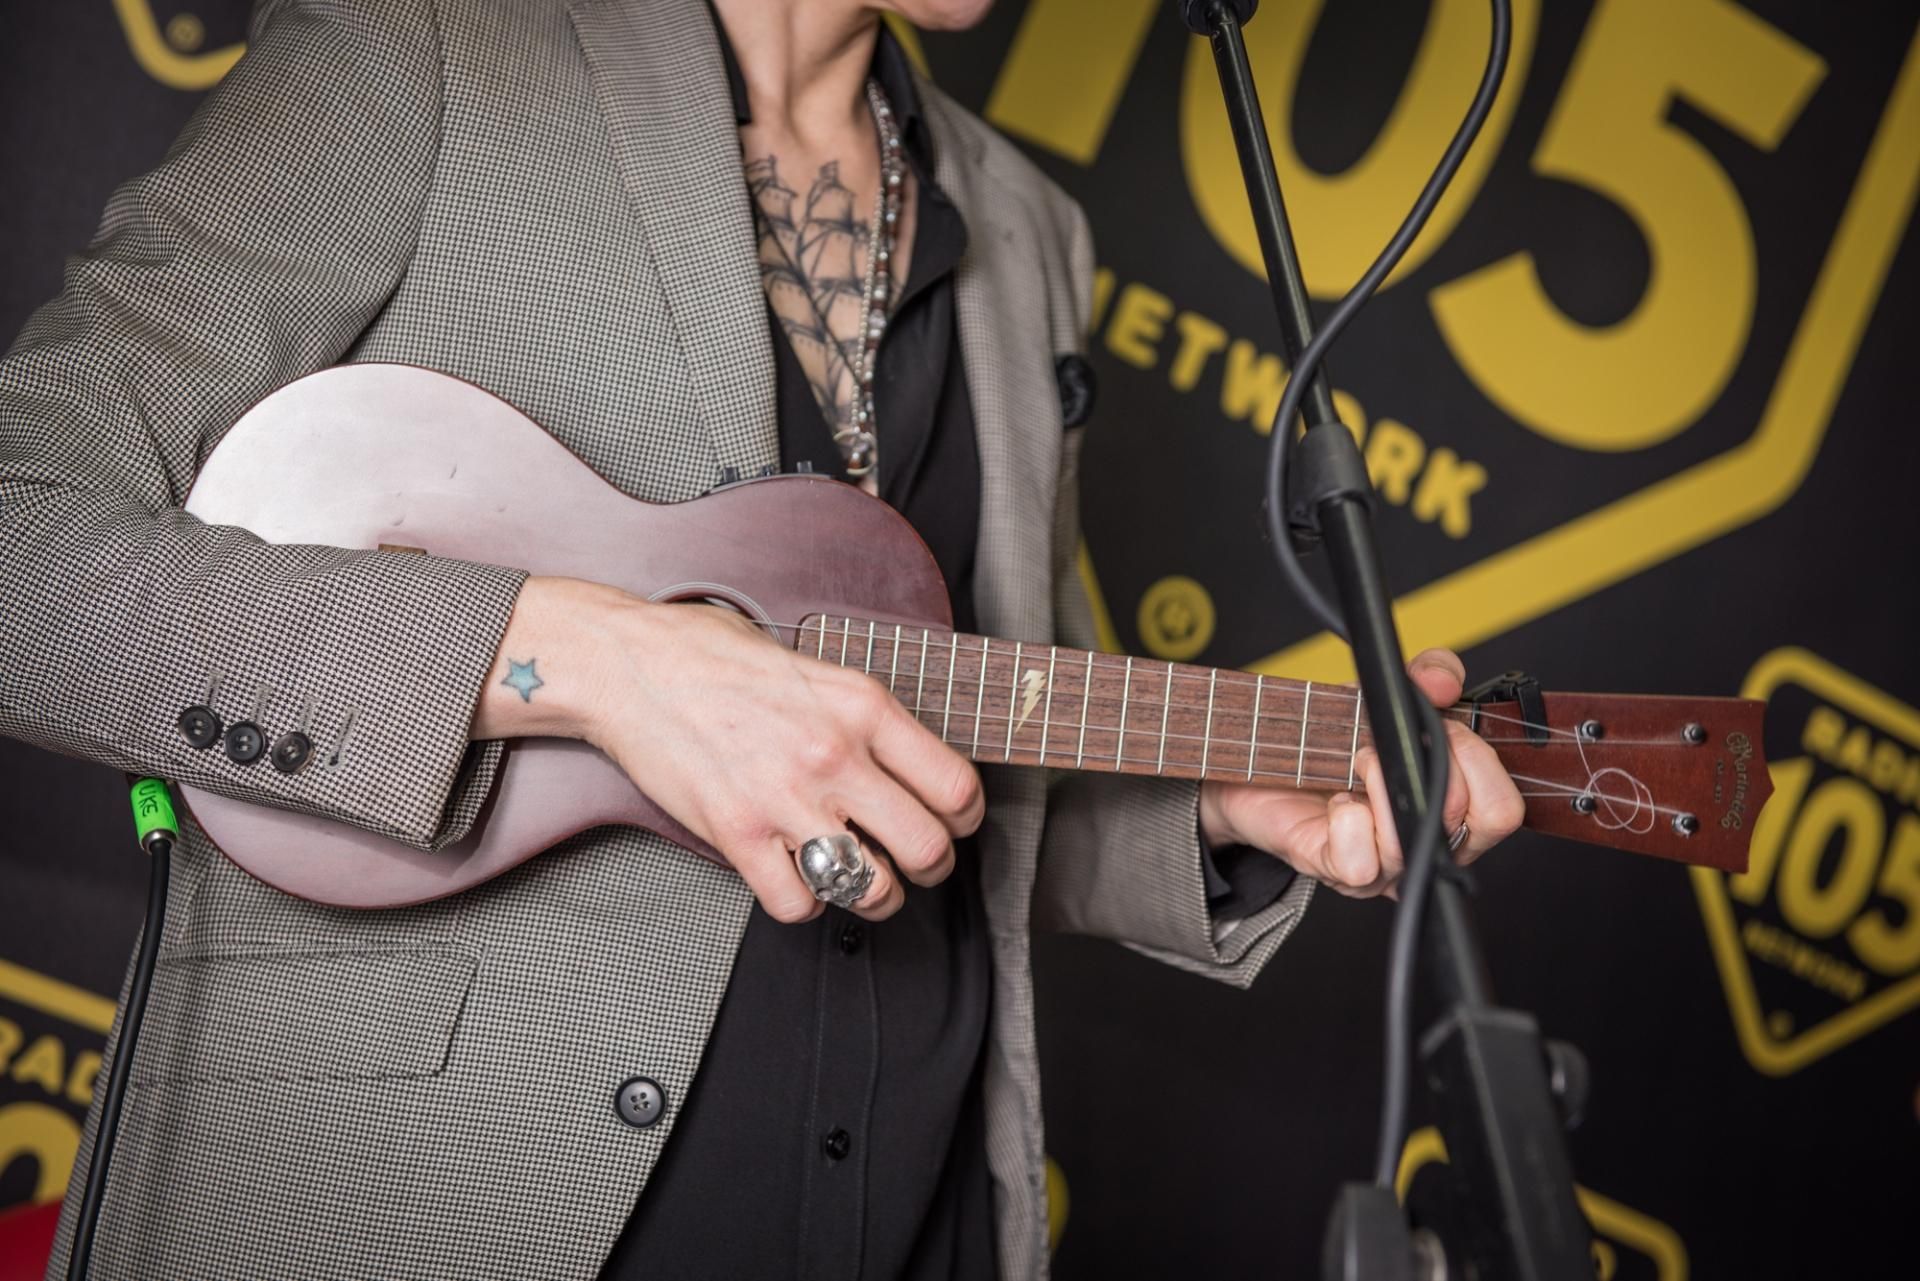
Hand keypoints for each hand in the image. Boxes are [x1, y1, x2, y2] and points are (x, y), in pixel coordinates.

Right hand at [472, 577, 984, 922]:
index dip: (965, 819)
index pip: (955, 787)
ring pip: (871, 888)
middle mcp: (834, 754)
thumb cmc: (714, 658)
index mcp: (863, 706)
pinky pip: (797, 904)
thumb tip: (908, 762)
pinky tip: (797, 878)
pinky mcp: (737, 834)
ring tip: (862, 881)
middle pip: (927, 847)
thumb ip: (863, 714)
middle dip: (931, 868)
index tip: (953, 824)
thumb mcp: (814, 665)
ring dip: (874, 896)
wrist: (630, 665)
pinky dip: (803, 903)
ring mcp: (785, 798)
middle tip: (915, 863)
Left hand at [1197, 649, 1523, 898]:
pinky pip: (1362, 861)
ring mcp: (1388, 868)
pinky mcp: (1339, 871)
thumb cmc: (1330, 741)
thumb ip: (1428, 675)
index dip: (1479, 756)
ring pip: (1415, 841)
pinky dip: (1348, 818)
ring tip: (1358, 759)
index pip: (1504, 806)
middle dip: (1443, 762)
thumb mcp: (1385, 696)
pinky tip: (1335, 800)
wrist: (1258, 765)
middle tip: (1398, 740)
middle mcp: (1429, 845)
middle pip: (1483, 824)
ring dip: (1383, 780)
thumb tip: (1442, 680)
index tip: (1440, 722)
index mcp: (1455, 809)